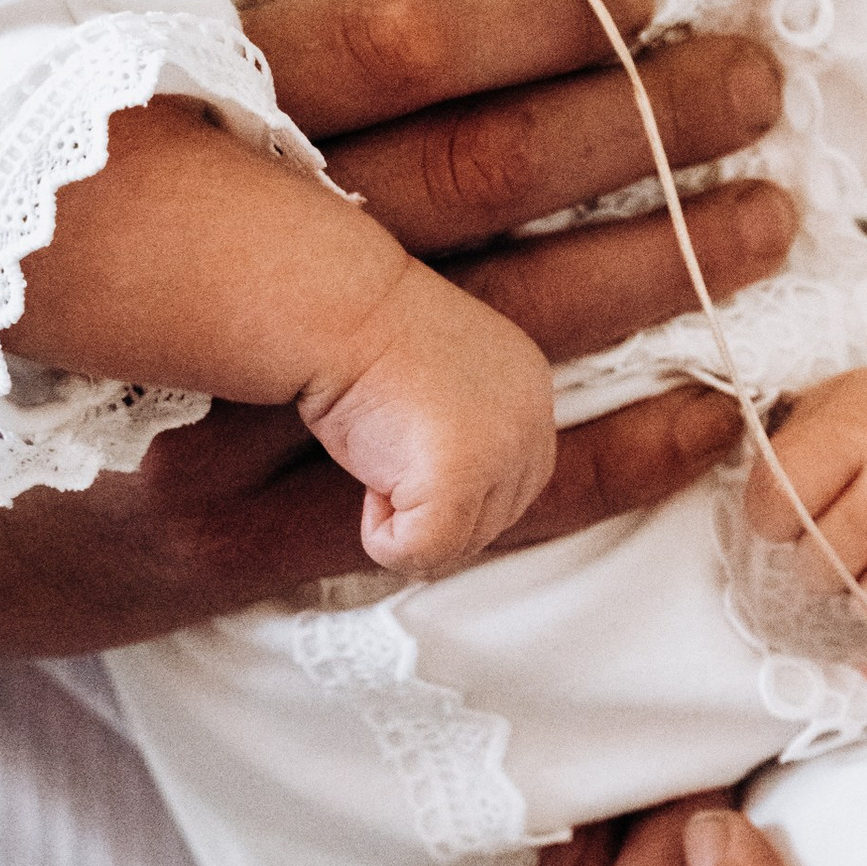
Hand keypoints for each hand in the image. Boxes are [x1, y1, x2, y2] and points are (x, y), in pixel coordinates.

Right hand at [0, 0, 793, 652]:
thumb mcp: (14, 109)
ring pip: (492, 348)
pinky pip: (473, 513)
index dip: (527, 18)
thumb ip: (181, 41)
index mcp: (143, 152)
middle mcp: (199, 304)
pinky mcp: (261, 562)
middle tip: (761, 80)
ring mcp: (236, 450)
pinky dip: (610, 465)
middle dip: (632, 135)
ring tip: (775, 217)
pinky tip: (722, 415)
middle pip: (463, 199)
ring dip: (653, 279)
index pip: (375, 65)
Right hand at [299, 254, 558, 575]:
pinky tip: (368, 485)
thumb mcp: (439, 384)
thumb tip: (451, 506)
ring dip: (405, 521)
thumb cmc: (363, 337)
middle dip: (433, 512)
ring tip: (378, 459)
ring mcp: (501, 452)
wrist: (337, 311)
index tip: (409, 459)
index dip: (455, 490)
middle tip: (385, 462)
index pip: (516, 482)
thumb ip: (466, 434)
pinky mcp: (461, 481)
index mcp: (529, 389)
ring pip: (458, 545)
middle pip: (492, 521)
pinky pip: (421, 554)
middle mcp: (529, 421)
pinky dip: (383, 539)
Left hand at [750, 356, 866, 689]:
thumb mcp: (838, 399)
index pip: (783, 496)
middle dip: (813, 565)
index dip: (767, 517)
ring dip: (859, 606)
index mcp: (863, 429)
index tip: (780, 517)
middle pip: (827, 560)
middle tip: (827, 549)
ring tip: (863, 580)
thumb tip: (751, 512)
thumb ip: (787, 446)